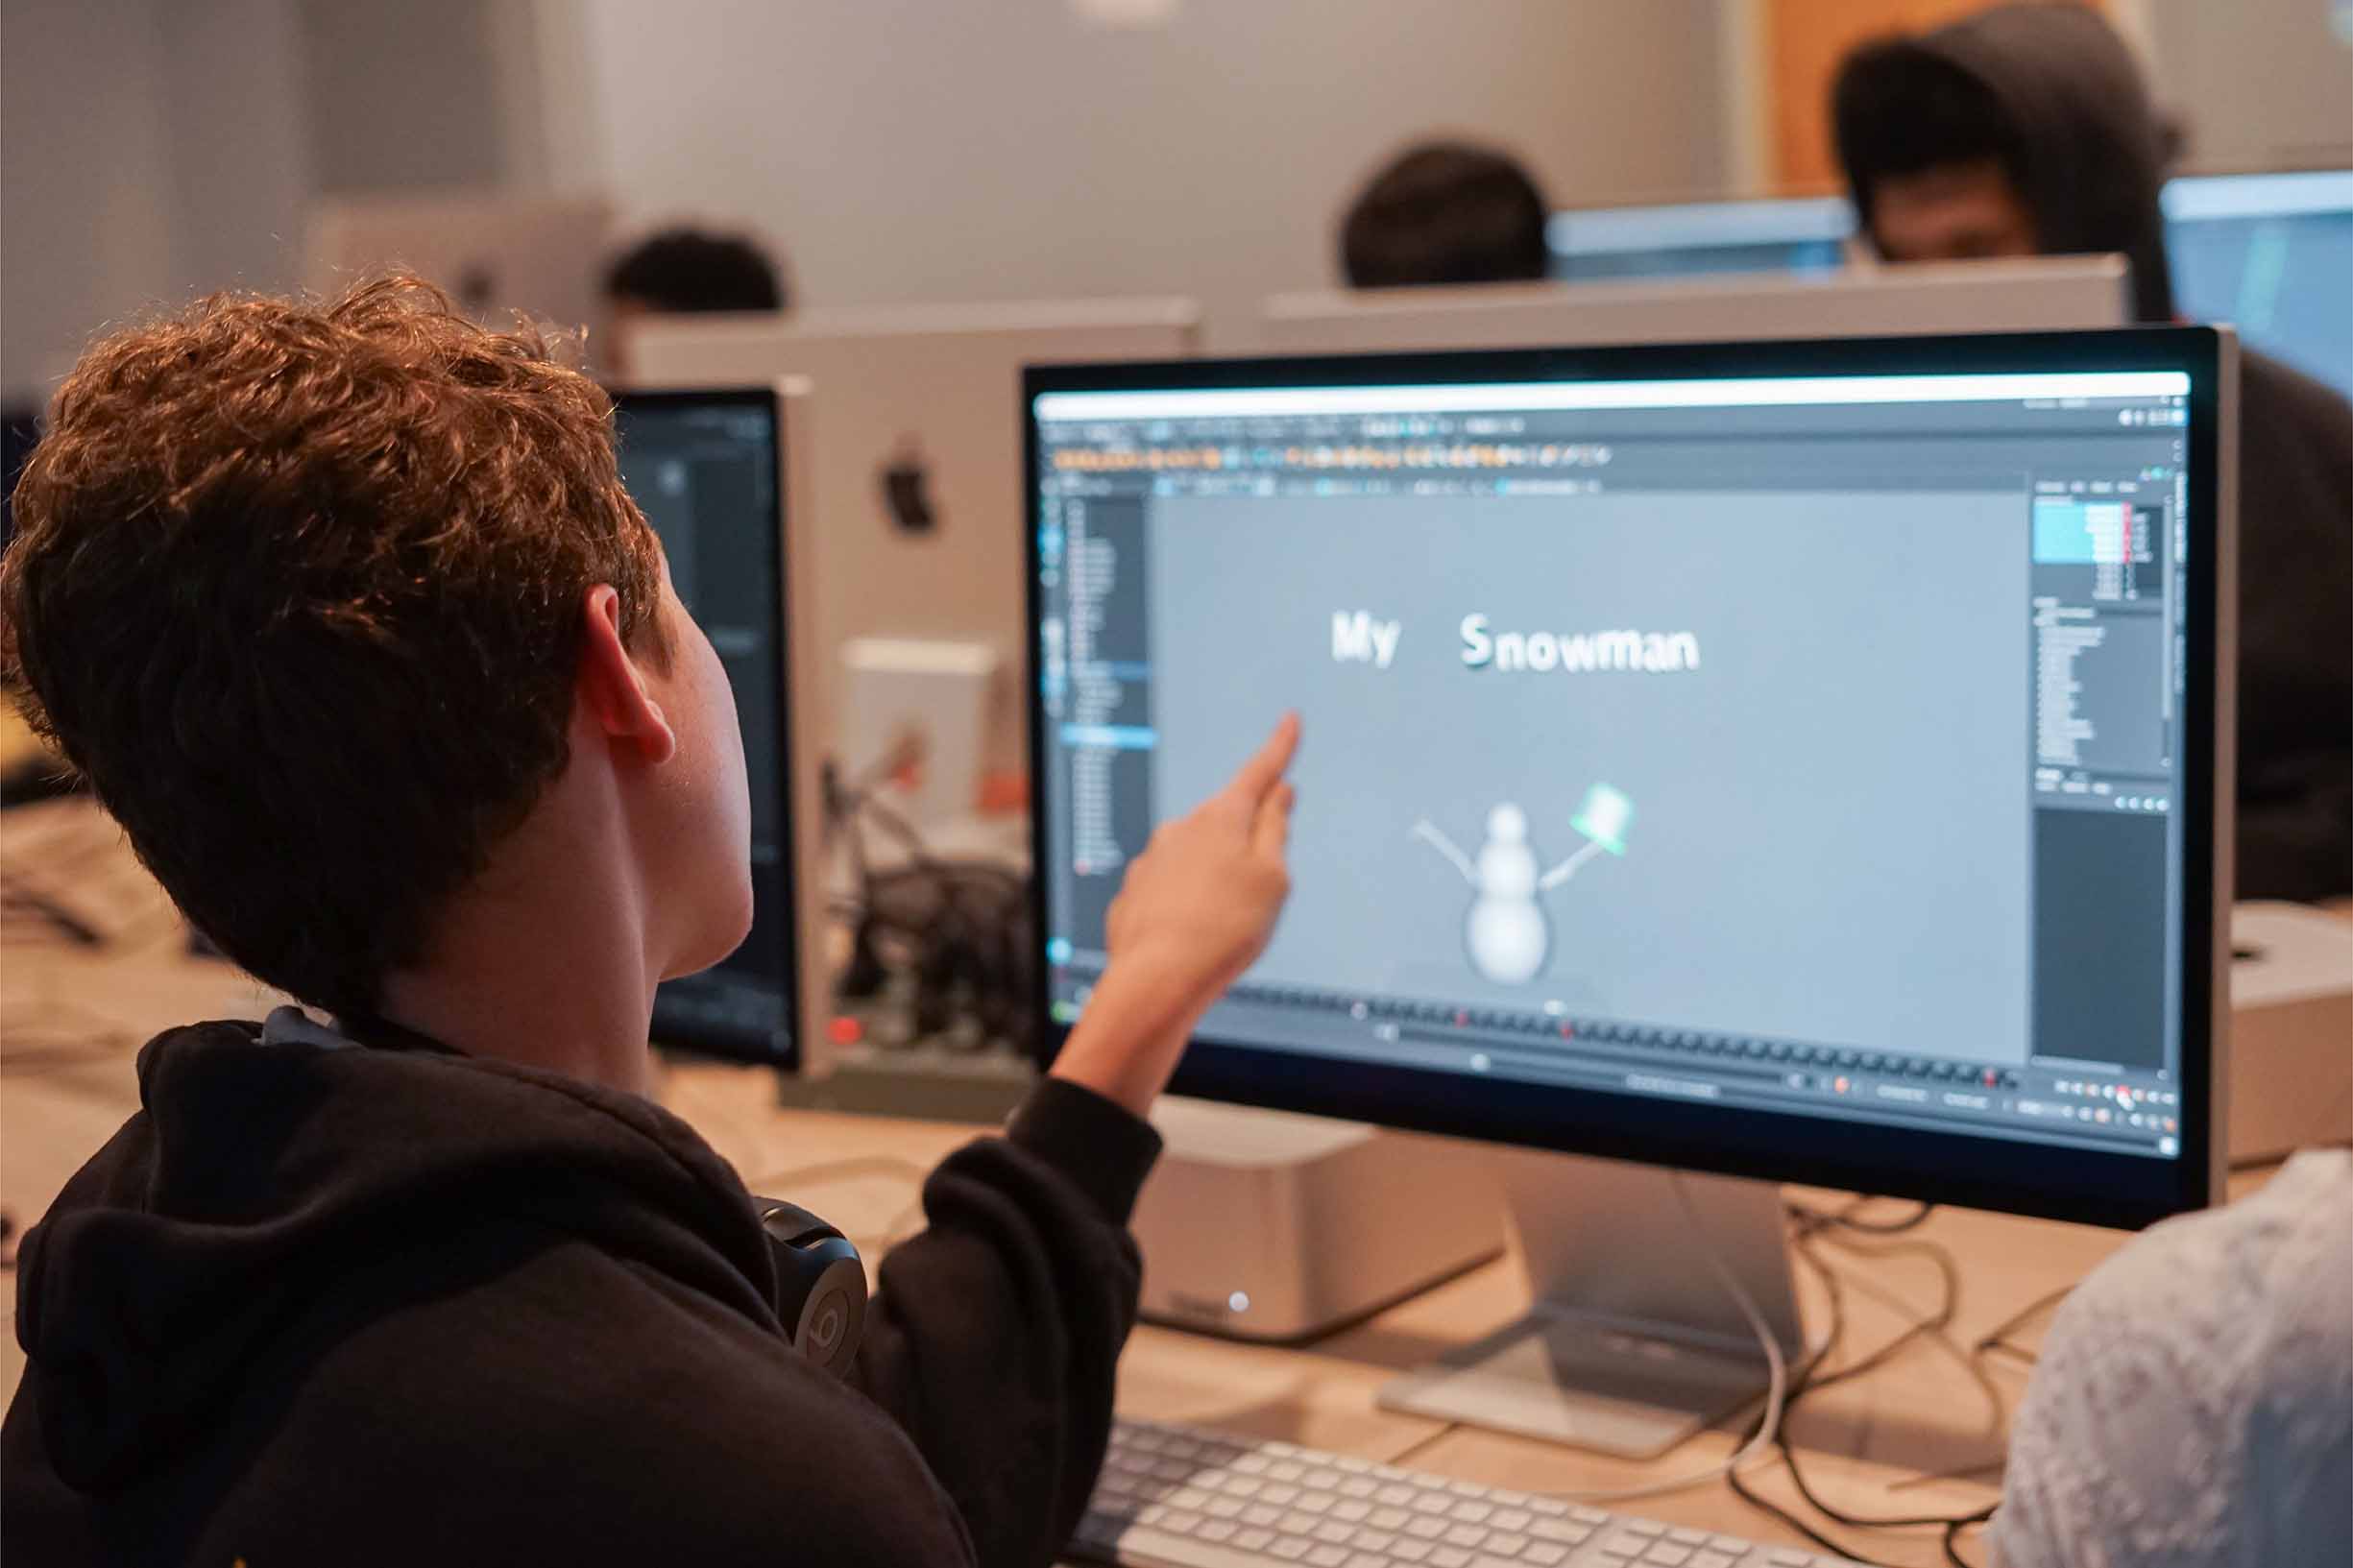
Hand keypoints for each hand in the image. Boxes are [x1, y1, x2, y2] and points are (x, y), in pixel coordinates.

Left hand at [1106, 712, 1298, 996]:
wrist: (1156, 979)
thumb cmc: (1224, 930)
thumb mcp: (1272, 878)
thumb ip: (1275, 829)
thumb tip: (1277, 793)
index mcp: (1221, 818)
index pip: (1259, 773)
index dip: (1279, 748)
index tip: (1290, 721)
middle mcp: (1181, 829)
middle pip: (1227, 823)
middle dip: (1248, 844)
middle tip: (1261, 892)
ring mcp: (1152, 861)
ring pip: (1197, 861)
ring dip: (1216, 883)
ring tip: (1225, 930)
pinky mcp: (1134, 894)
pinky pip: (1171, 893)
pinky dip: (1187, 909)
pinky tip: (1193, 940)